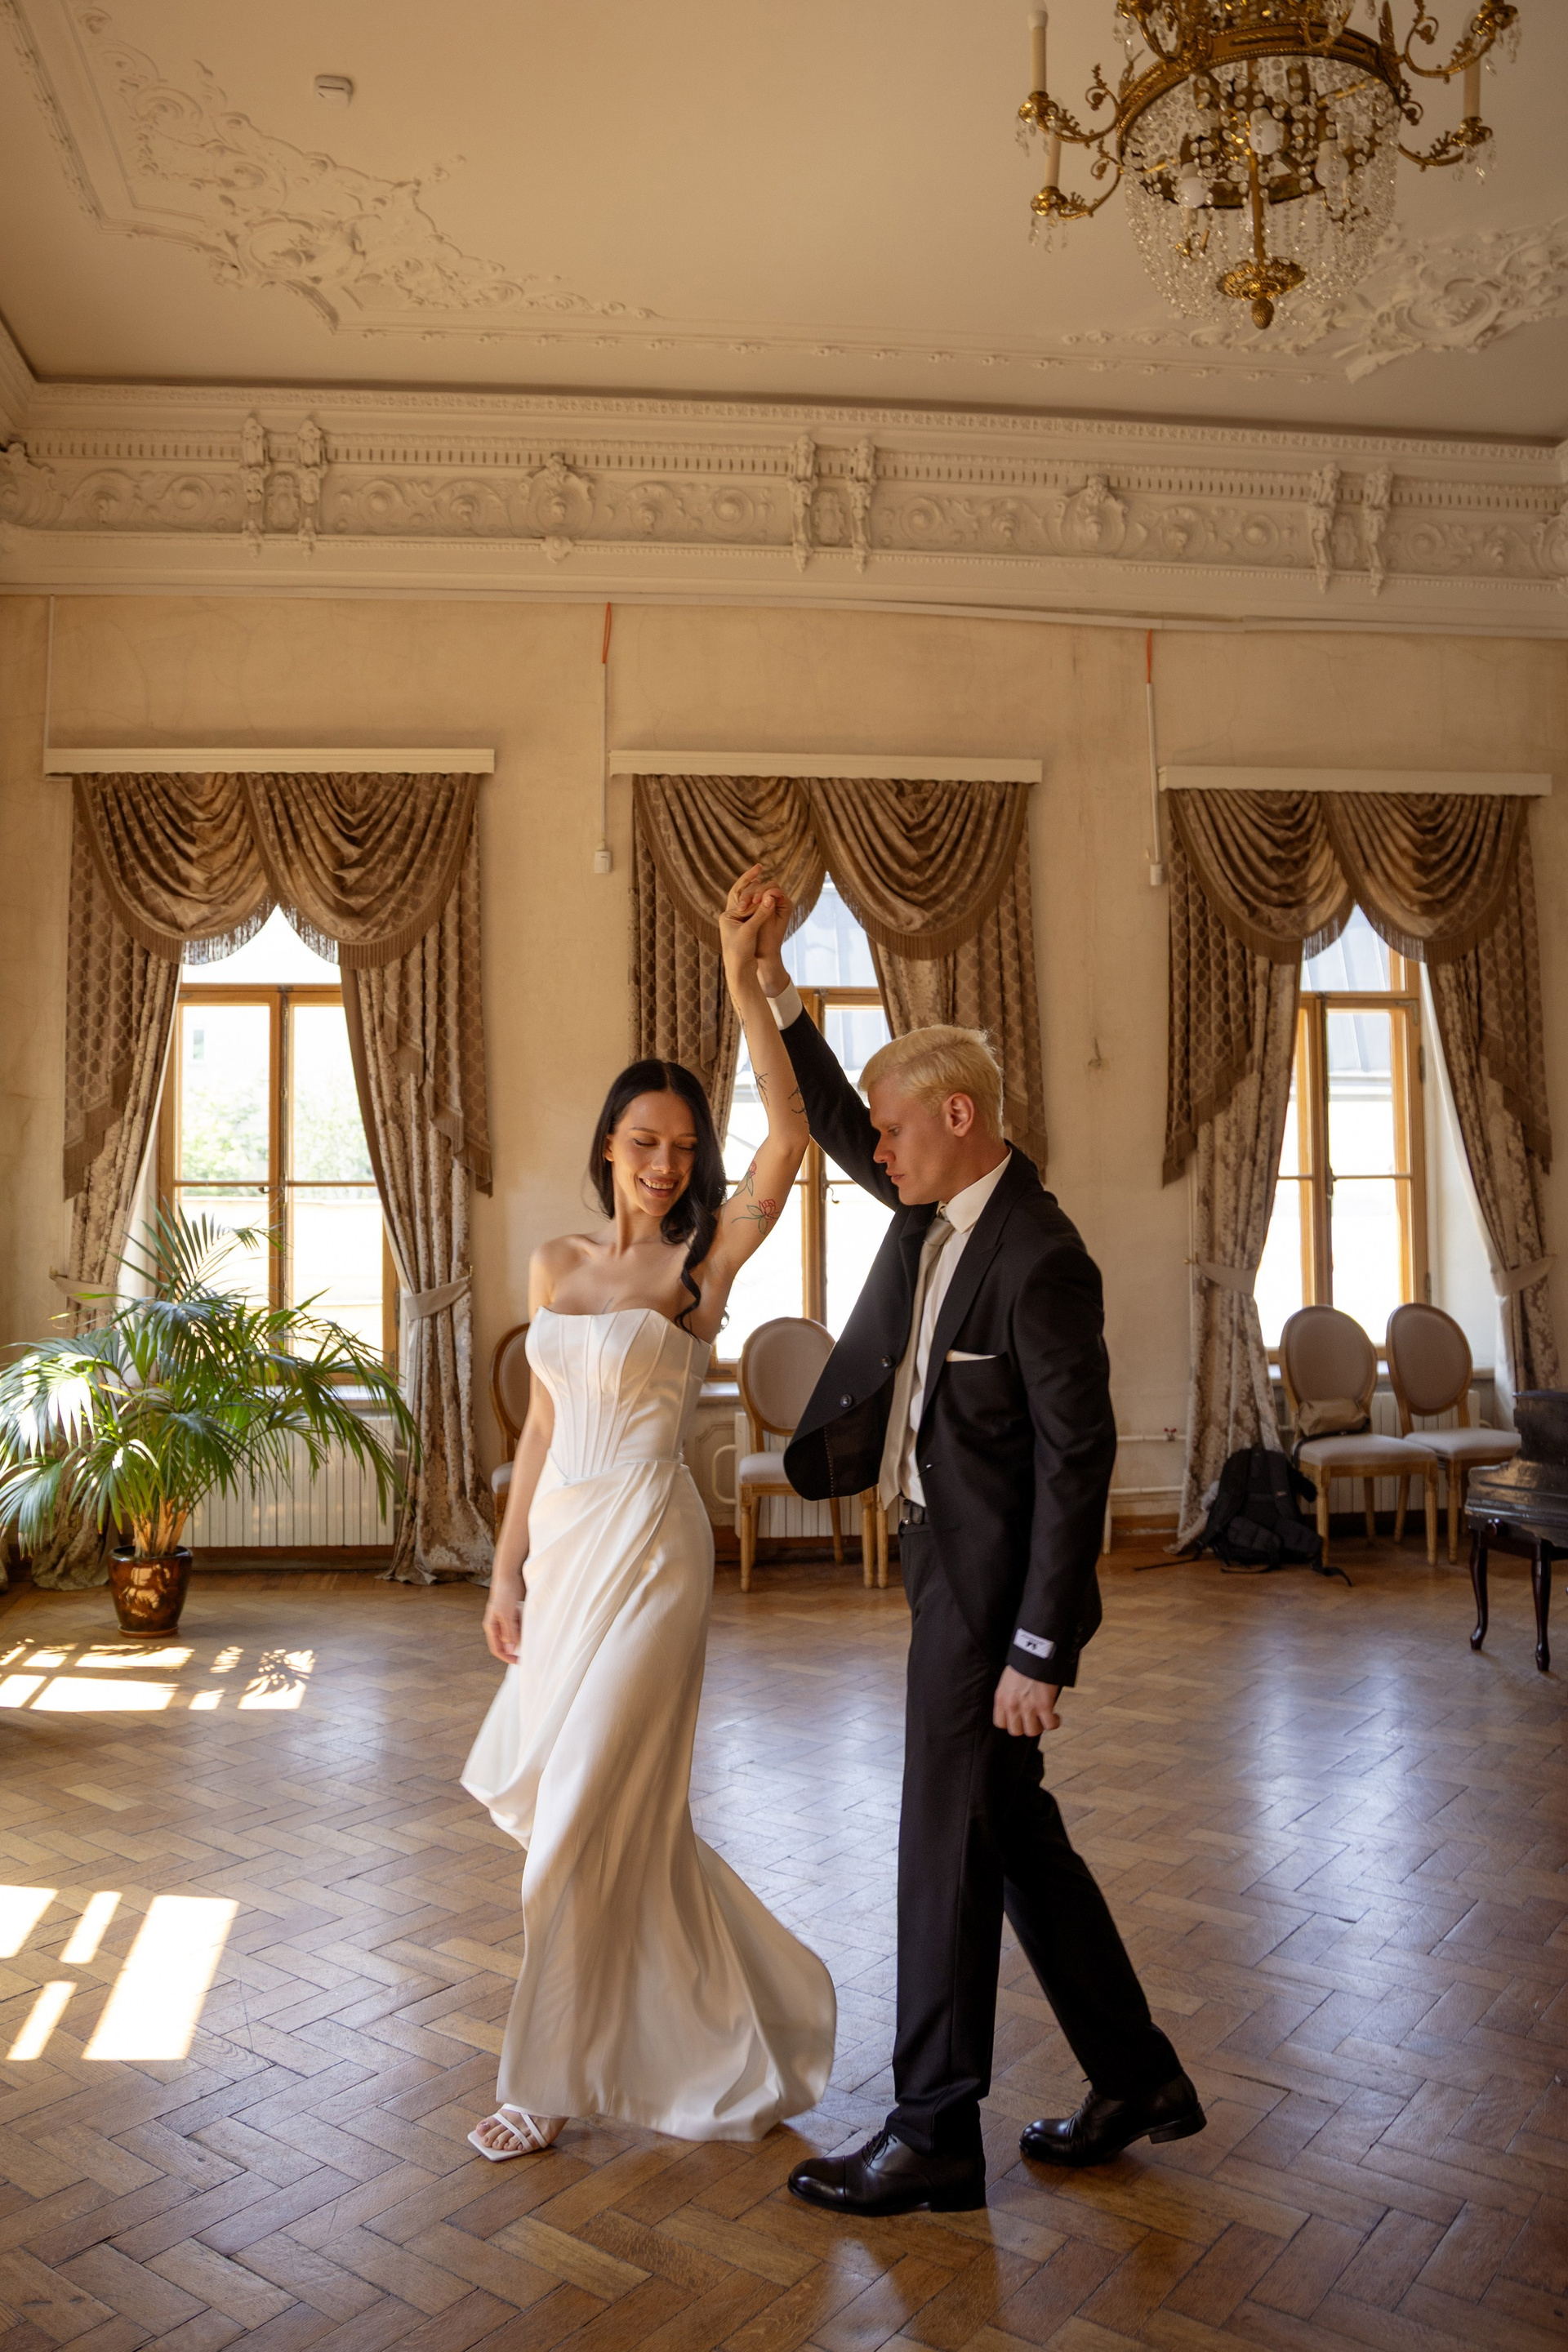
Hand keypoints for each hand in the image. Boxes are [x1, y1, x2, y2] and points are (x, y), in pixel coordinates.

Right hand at [483, 1581, 522, 1664]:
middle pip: (507, 1643)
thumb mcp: (507, 1614)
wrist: (510, 1576)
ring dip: (521, 1632)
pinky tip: (525, 1615)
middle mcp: (497, 1626)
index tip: (519, 1661)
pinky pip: (520, 1625)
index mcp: (491, 1627)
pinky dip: (524, 1624)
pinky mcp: (513, 1614)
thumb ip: (509, 1632)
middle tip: (527, 1639)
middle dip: (517, 1642)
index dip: (507, 1657)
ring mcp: (505, 1620)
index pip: (497, 1649)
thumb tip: (510, 1650)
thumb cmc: (505, 1594)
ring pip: (515, 1634)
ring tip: (524, 1620)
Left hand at [719, 864, 783, 981]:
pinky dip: (763, 908)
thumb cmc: (740, 952)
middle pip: (745, 897)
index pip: (739, 893)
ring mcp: (739, 924)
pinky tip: (771, 904)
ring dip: (760, 898)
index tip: (759, 868)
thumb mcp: (750, 930)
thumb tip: (770, 897)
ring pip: (752, 906)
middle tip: (764, 875)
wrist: (740, 971)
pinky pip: (756, 914)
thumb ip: (760, 913)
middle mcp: (731, 918)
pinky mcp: (747, 931)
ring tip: (771, 891)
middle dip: (755, 888)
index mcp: (727, 915)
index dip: (750, 880)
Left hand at [993, 1667, 1059, 1737]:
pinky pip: (1050, 1725)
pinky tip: (1056, 1716)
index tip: (1018, 1719)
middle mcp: (1012, 1705)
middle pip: (1016, 1731)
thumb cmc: (1023, 1664)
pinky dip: (1054, 1723)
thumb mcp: (1007, 1681)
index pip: (1000, 1723)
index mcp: (1001, 1698)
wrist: (1035, 1653)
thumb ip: (1009, 1696)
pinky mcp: (1043, 1706)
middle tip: (1033, 1718)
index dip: (1011, 1723)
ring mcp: (1028, 1707)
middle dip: (1025, 1726)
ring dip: (1040, 1726)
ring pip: (1032, 1731)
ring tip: (1045, 1717)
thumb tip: (1017, 1707)